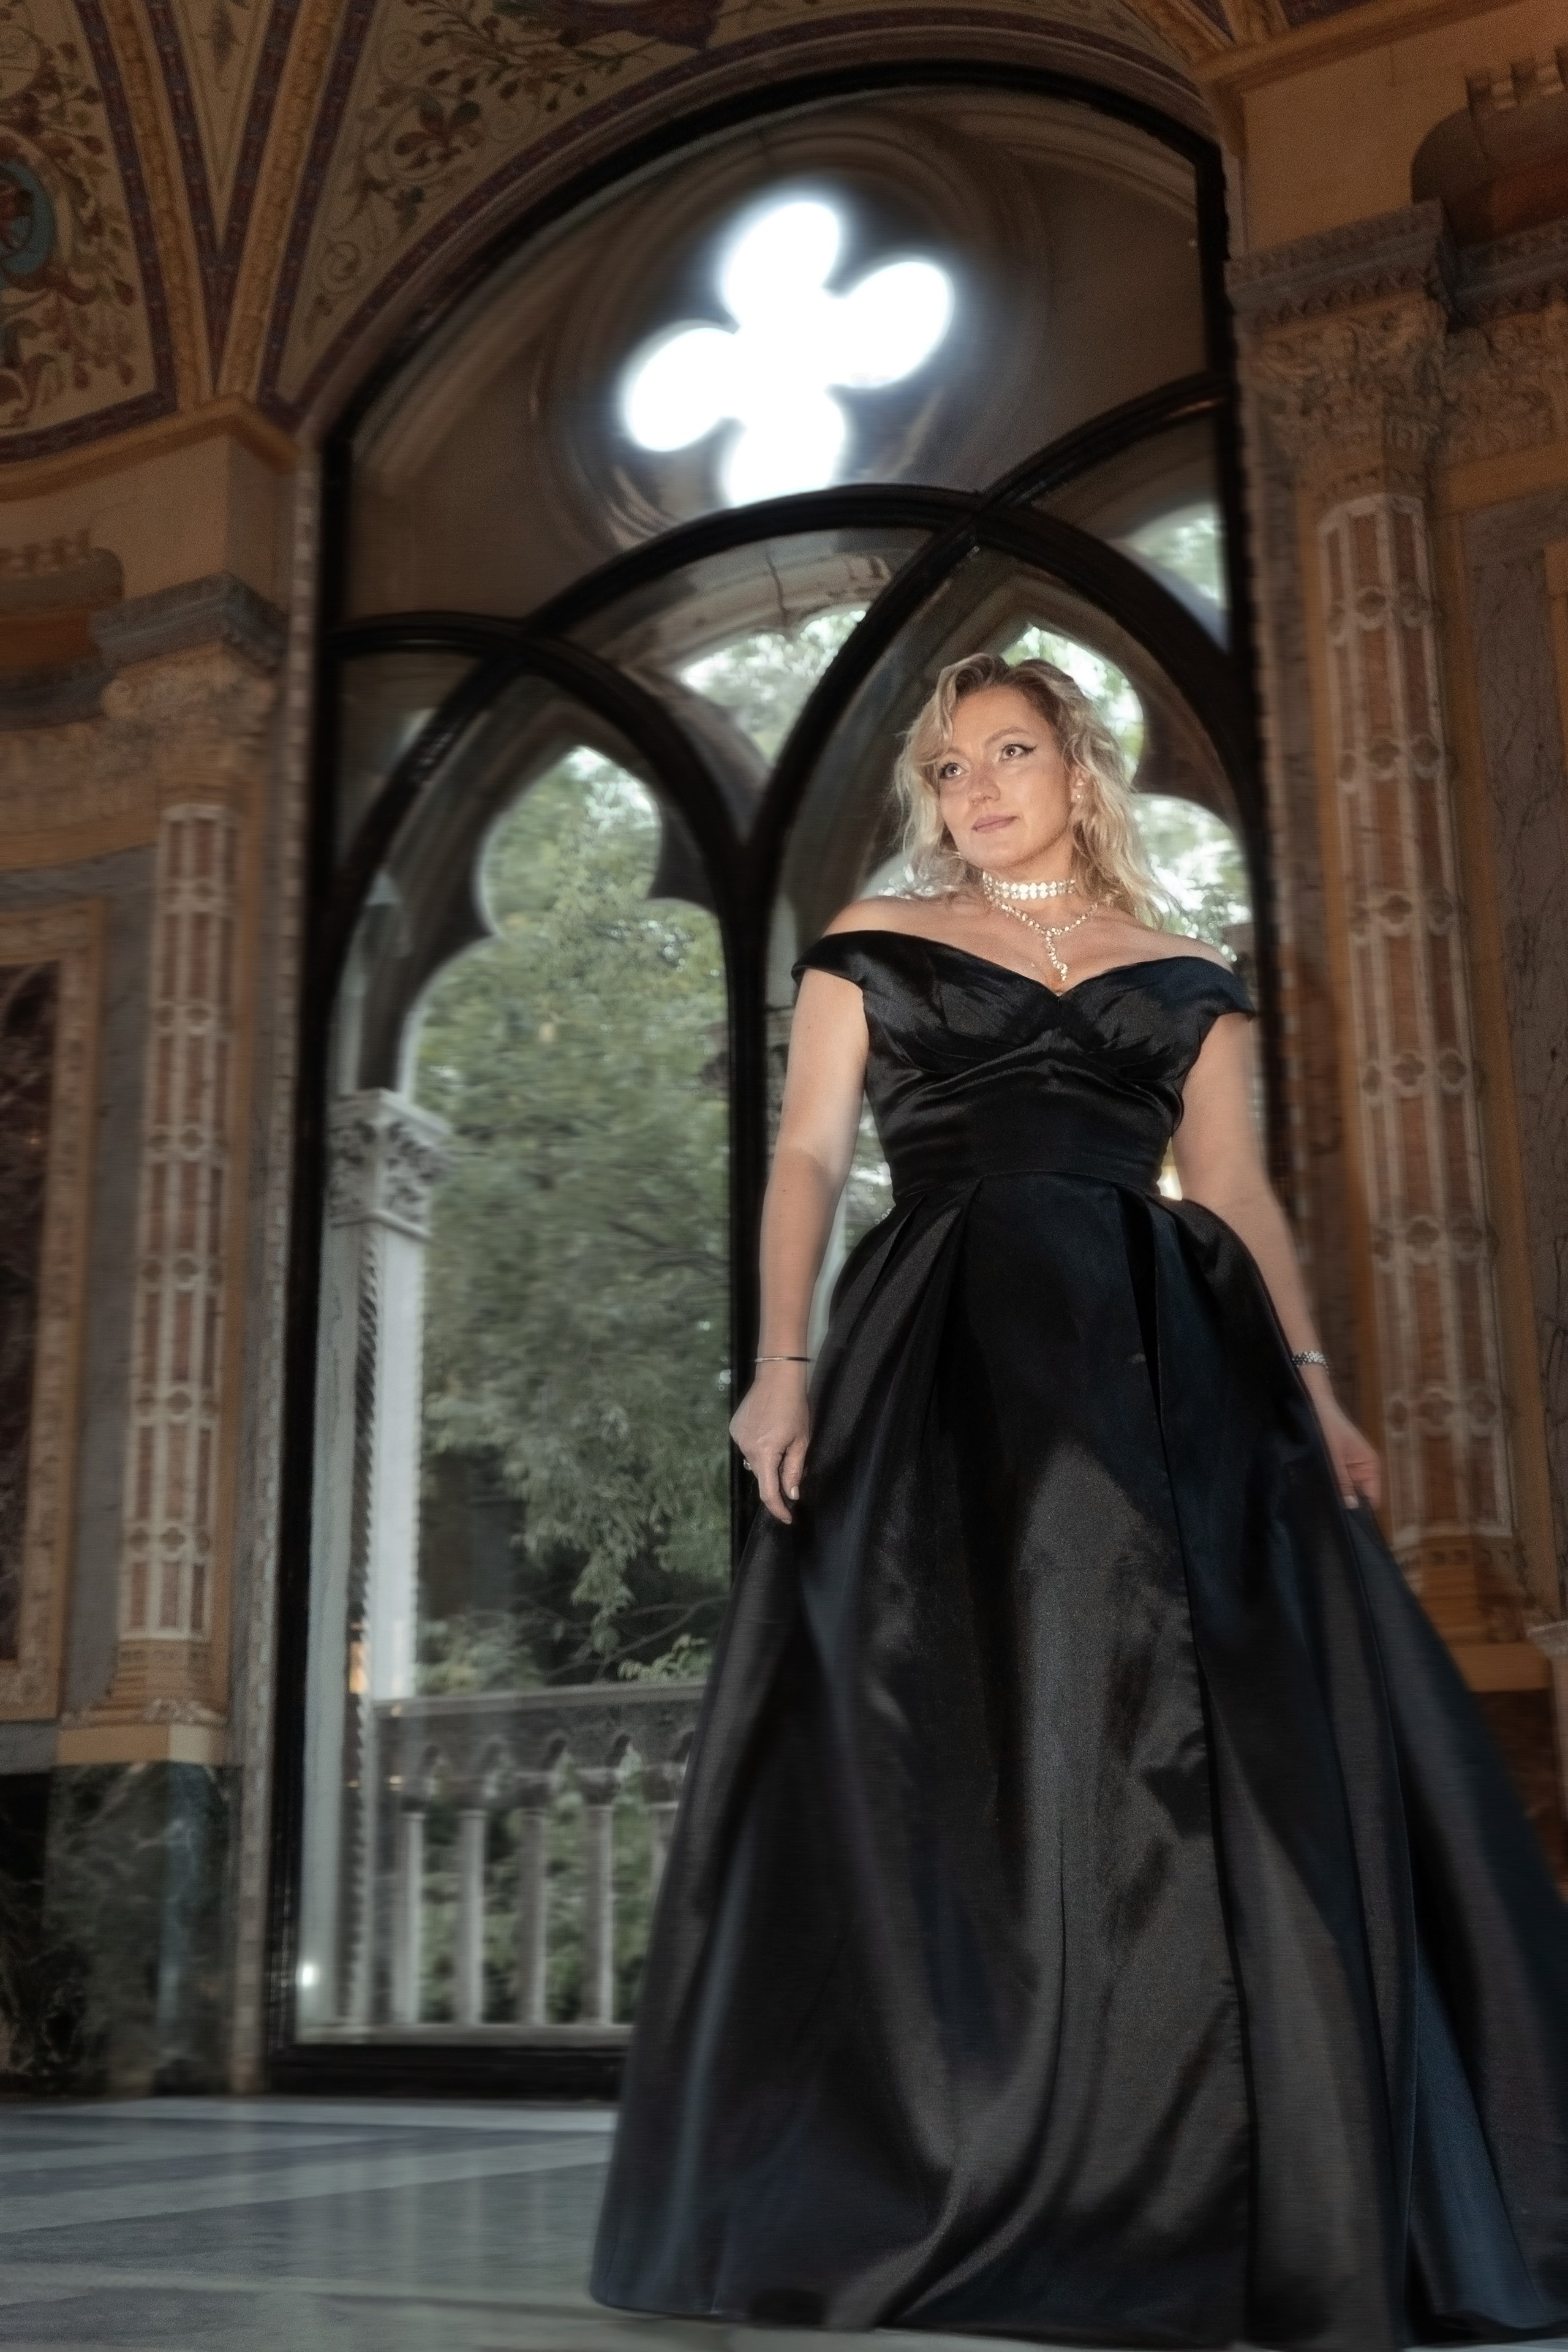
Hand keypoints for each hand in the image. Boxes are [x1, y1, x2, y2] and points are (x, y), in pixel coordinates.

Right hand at [730, 1363, 810, 1524]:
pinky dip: (758, 1444)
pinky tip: (768, 1428)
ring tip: (780, 1435)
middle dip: (776, 1473)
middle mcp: (746, 1448)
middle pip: (762, 1474)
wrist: (778, 1377)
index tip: (787, 1518)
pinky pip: (747, 1445)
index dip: (778, 1509)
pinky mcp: (735, 1428)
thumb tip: (791, 1494)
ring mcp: (738, 1437)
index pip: (769, 1492)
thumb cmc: (795, 1407)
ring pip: (755, 1460)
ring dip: (767, 1457)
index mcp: (765, 1453)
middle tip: (792, 1454)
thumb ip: (795, 1470)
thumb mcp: (801, 1441)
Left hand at [1305, 1378, 1380, 1510]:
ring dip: (1332, 1497)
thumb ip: (1341, 1481)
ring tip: (1318, 1508)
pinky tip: (1314, 1496)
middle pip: (1356, 1499)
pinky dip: (1325, 1489)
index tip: (1346, 1526)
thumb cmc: (1327, 1425)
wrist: (1312, 1404)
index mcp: (1370, 1466)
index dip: (1360, 1513)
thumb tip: (1351, 1507)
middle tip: (1328, 1519)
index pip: (1371, 1499)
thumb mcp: (1333, 1456)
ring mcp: (1346, 1471)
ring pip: (1342, 1493)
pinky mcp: (1333, 1468)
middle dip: (1344, 1506)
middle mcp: (1361, 1471)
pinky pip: (1332, 1484)